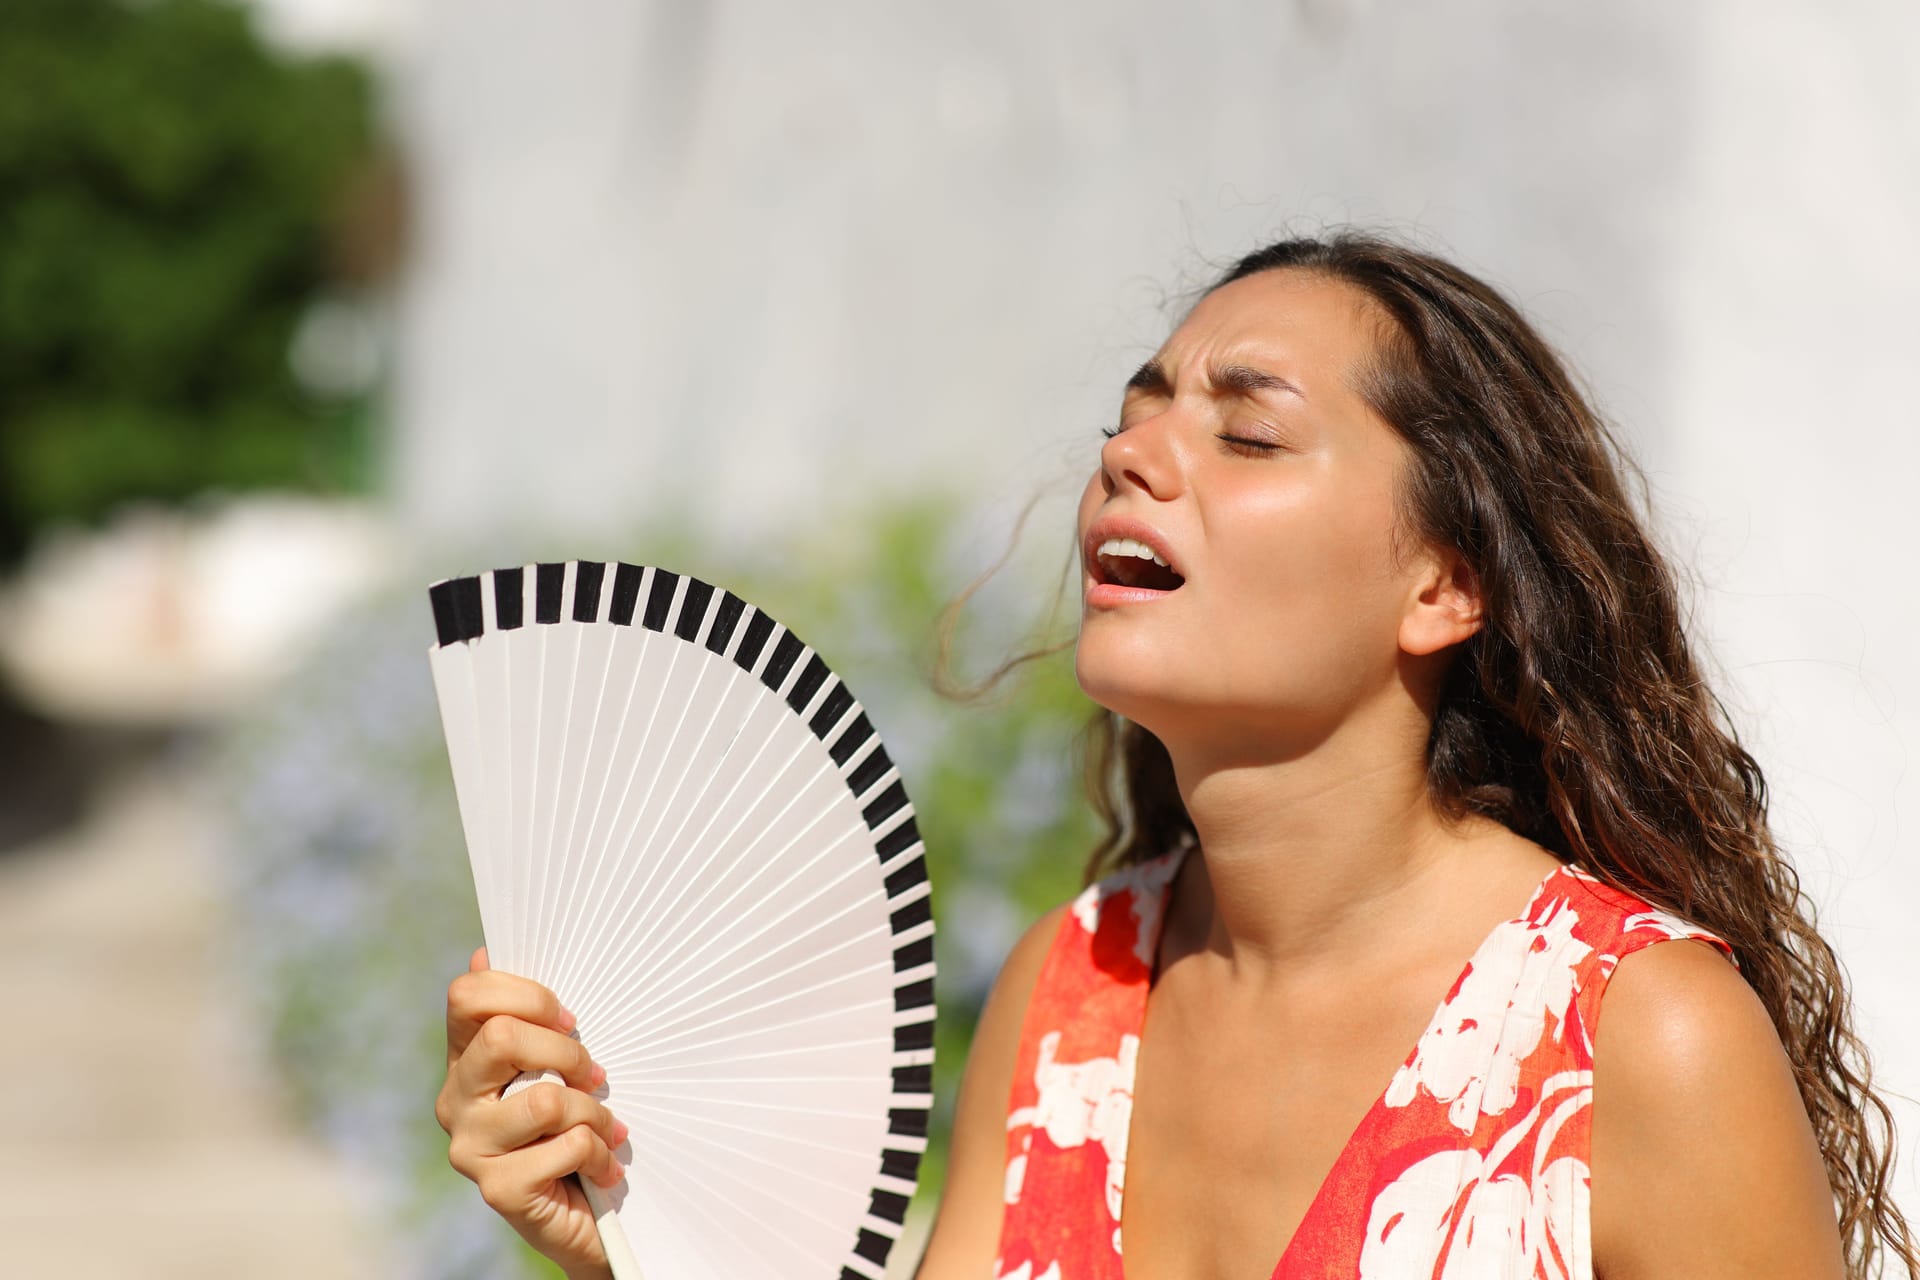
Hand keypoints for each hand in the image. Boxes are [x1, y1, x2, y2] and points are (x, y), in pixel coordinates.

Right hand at [436, 946, 624, 1279]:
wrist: (585, 1213)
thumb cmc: (572, 1124)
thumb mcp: (557, 1063)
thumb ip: (529, 1015)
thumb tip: (483, 951)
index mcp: (465, 1058)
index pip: (467, 996)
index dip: (526, 995)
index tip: (570, 1019)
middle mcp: (455, 1100)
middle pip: (502, 1038)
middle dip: (567, 1052)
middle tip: (596, 1076)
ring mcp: (470, 1148)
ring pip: (543, 1099)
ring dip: (592, 1112)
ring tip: (605, 1128)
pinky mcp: (498, 1190)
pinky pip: (566, 1146)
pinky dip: (599, 1153)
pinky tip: (602, 1167)